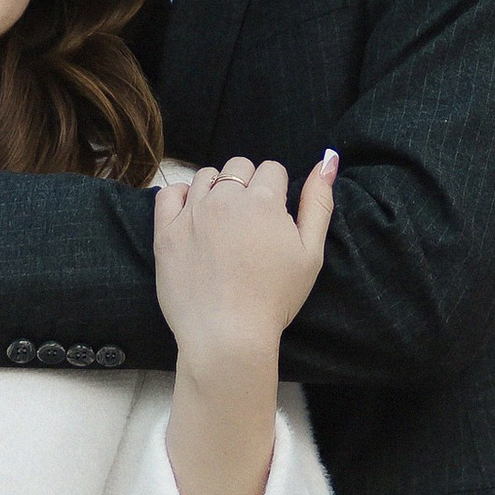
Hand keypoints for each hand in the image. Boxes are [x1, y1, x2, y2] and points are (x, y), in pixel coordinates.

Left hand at [151, 152, 335, 366]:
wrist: (227, 335)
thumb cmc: (275, 298)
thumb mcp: (311, 253)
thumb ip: (318, 203)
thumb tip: (328, 159)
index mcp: (263, 200)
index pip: (272, 169)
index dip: (276, 193)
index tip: (273, 220)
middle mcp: (225, 198)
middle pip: (238, 167)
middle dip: (247, 186)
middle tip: (249, 225)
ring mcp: (192, 213)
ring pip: (206, 177)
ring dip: (217, 191)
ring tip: (223, 226)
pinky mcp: (166, 231)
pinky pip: (170, 194)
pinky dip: (181, 198)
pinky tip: (193, 218)